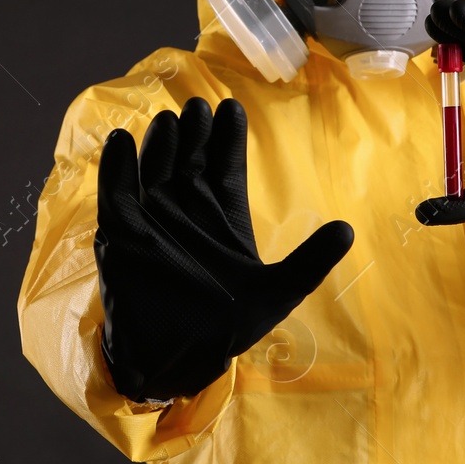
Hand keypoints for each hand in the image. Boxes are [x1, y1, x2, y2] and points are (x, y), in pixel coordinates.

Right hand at [94, 97, 353, 402]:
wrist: (176, 356)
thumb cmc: (226, 326)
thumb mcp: (278, 293)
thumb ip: (310, 261)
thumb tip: (348, 230)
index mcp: (224, 216)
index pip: (225, 164)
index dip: (228, 137)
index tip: (231, 107)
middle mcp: (188, 210)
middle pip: (190, 158)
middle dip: (194, 131)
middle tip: (198, 108)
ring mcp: (153, 217)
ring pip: (156, 167)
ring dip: (162, 144)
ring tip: (170, 122)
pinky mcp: (121, 231)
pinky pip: (116, 191)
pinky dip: (116, 166)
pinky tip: (122, 140)